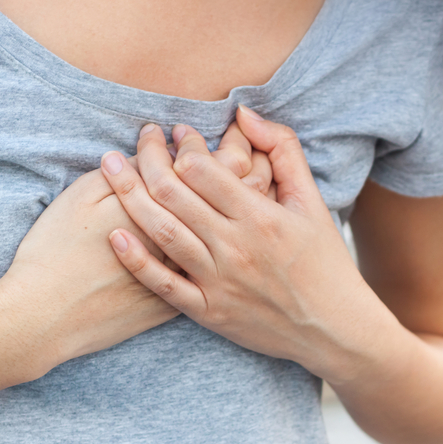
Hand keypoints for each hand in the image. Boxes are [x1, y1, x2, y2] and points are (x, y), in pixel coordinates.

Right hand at [0, 128, 274, 376]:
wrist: (45, 319)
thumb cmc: (54, 251)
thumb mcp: (83, 197)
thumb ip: (128, 174)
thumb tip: (156, 155)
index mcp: (159, 208)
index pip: (203, 166)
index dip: (200, 144)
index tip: (182, 133)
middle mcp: (184, 242)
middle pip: (229, 198)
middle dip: (235, 167)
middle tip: (225, 148)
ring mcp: (188, 277)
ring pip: (231, 236)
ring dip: (237, 208)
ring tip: (229, 184)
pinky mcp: (184, 305)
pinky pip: (221, 270)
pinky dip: (226, 251)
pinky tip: (220, 235)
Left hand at [99, 106, 374, 378]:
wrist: (334, 330)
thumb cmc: (325, 261)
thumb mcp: (313, 201)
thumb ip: (283, 150)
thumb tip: (244, 113)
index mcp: (260, 216)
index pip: (202, 169)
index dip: (181, 144)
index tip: (175, 132)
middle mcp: (235, 247)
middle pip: (174, 193)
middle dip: (147, 158)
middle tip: (136, 139)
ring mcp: (218, 281)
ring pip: (162, 232)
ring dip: (129, 196)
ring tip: (108, 167)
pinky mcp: (208, 311)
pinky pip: (162, 285)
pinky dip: (136, 260)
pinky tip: (114, 235)